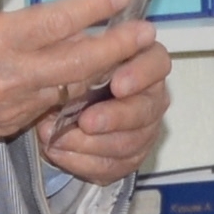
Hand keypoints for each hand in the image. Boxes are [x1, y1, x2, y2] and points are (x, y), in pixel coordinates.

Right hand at [0, 0, 157, 144]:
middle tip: (147, 32)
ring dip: (106, 71)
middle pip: (79, 64)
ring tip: (133, 52)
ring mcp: (14, 106)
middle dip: (118, 48)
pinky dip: (80, 90)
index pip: (55, 22)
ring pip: (74, 89)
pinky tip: (97, 76)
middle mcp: (10, 77)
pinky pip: (56, 105)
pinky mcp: (14, 123)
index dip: (92, 8)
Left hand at [36, 36, 172, 186]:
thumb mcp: (72, 51)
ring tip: (59, 138)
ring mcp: (144, 129)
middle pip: (146, 109)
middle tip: (85, 121)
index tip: (117, 85)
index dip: (141, 74)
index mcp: (142, 60)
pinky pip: (114, 166)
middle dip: (115, 117)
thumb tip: (91, 48)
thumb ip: (86, 48)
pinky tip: (60, 153)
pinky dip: (84, 162)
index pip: (157, 62)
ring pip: (130, 142)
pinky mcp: (130, 156)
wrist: (56, 103)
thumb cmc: (70, 68)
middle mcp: (150, 95)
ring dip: (93, 144)